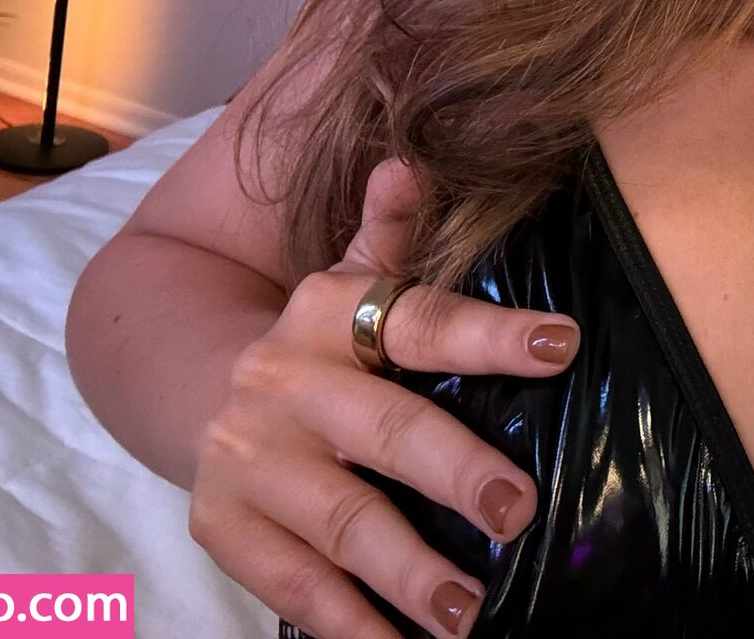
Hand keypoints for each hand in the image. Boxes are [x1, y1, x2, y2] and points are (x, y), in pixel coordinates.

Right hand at [187, 155, 580, 638]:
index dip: (490, 331)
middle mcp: (286, 383)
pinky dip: (344, 622)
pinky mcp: (226, 528)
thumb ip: (389, 232)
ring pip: (338, 520)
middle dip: (453, 471)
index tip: (564, 343)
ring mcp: (252, 461)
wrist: (190, 390)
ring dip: (405, 570)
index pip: (419, 319)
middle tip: (519, 510)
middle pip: (382, 431)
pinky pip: (290, 584)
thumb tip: (410, 160)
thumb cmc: (319, 341)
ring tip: (468, 612)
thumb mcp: (347, 277)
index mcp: (330, 313)